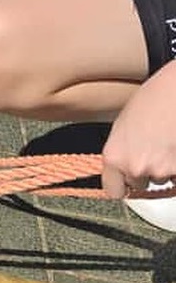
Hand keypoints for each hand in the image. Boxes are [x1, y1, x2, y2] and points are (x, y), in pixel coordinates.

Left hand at [101, 66, 175, 197]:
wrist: (174, 93)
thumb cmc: (150, 101)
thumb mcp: (122, 127)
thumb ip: (120, 152)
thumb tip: (121, 167)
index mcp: (114, 156)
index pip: (113, 190)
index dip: (121, 184)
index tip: (125, 181)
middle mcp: (135, 168)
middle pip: (139, 185)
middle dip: (144, 172)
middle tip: (150, 150)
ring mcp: (161, 171)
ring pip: (162, 181)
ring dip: (163, 168)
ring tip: (164, 143)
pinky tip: (173, 146)